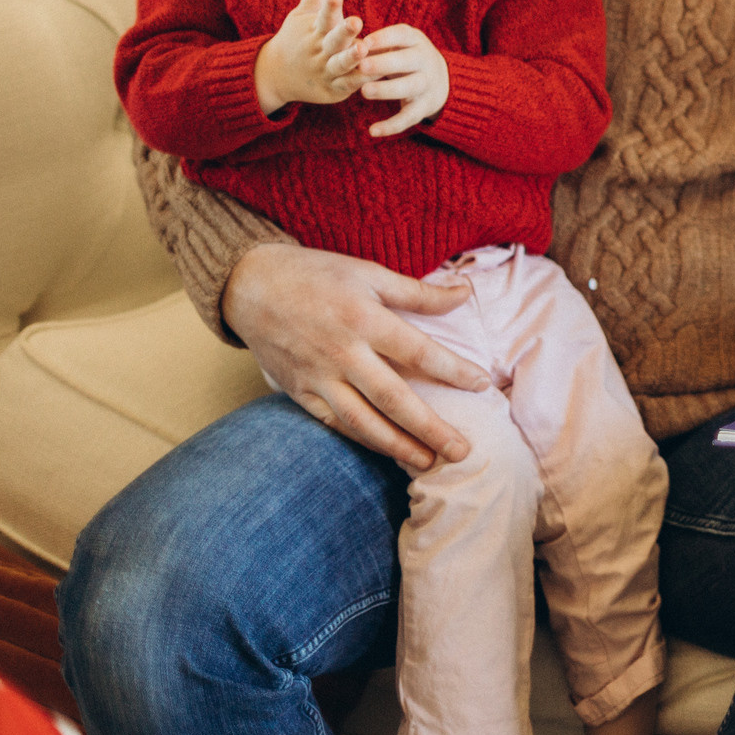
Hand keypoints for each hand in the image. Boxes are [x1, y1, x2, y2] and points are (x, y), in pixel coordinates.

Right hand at [223, 242, 492, 470]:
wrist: (251, 286)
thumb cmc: (317, 274)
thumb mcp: (369, 272)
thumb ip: (418, 292)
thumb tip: (466, 294)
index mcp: (364, 319)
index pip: (419, 352)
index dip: (454, 371)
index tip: (483, 385)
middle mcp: (342, 354)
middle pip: (394, 399)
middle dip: (430, 428)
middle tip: (463, 451)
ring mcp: (318, 378)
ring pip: (363, 422)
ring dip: (398, 446)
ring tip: (428, 462)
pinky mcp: (299, 393)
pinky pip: (334, 424)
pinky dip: (362, 440)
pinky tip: (386, 451)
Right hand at [254, 0, 363, 115]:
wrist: (276, 75)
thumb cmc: (296, 38)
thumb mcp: (301, 17)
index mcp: (314, 31)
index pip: (323, 17)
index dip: (329, 7)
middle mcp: (320, 51)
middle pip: (333, 41)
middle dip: (343, 31)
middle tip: (356, 20)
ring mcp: (325, 71)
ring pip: (340, 65)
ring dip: (351, 58)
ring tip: (363, 48)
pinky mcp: (333, 89)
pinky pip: (347, 85)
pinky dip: (358, 80)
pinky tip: (374, 73)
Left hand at [355, 25, 448, 136]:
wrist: (440, 80)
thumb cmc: (405, 57)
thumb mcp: (397, 45)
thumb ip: (375, 45)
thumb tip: (345, 44)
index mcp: (416, 41)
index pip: (402, 35)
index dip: (384, 39)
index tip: (364, 42)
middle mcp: (425, 61)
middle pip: (407, 61)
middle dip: (384, 63)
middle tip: (362, 66)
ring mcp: (427, 84)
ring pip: (409, 87)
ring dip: (387, 90)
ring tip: (364, 92)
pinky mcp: (424, 106)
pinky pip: (409, 117)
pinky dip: (392, 125)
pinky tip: (373, 131)